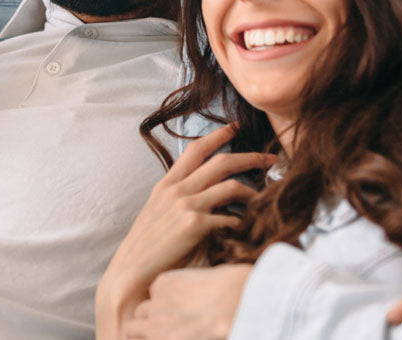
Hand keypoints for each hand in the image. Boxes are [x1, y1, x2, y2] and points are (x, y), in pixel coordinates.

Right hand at [98, 125, 273, 331]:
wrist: (131, 273)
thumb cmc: (146, 249)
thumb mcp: (157, 214)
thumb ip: (177, 199)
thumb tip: (203, 195)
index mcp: (166, 185)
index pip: (194, 149)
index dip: (217, 135)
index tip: (234, 127)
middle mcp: (176, 190)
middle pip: (221, 162)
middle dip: (250, 156)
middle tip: (270, 157)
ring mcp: (185, 206)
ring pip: (231, 186)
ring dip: (254, 191)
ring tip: (266, 198)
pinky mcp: (194, 225)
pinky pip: (229, 218)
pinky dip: (241, 223)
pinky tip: (246, 230)